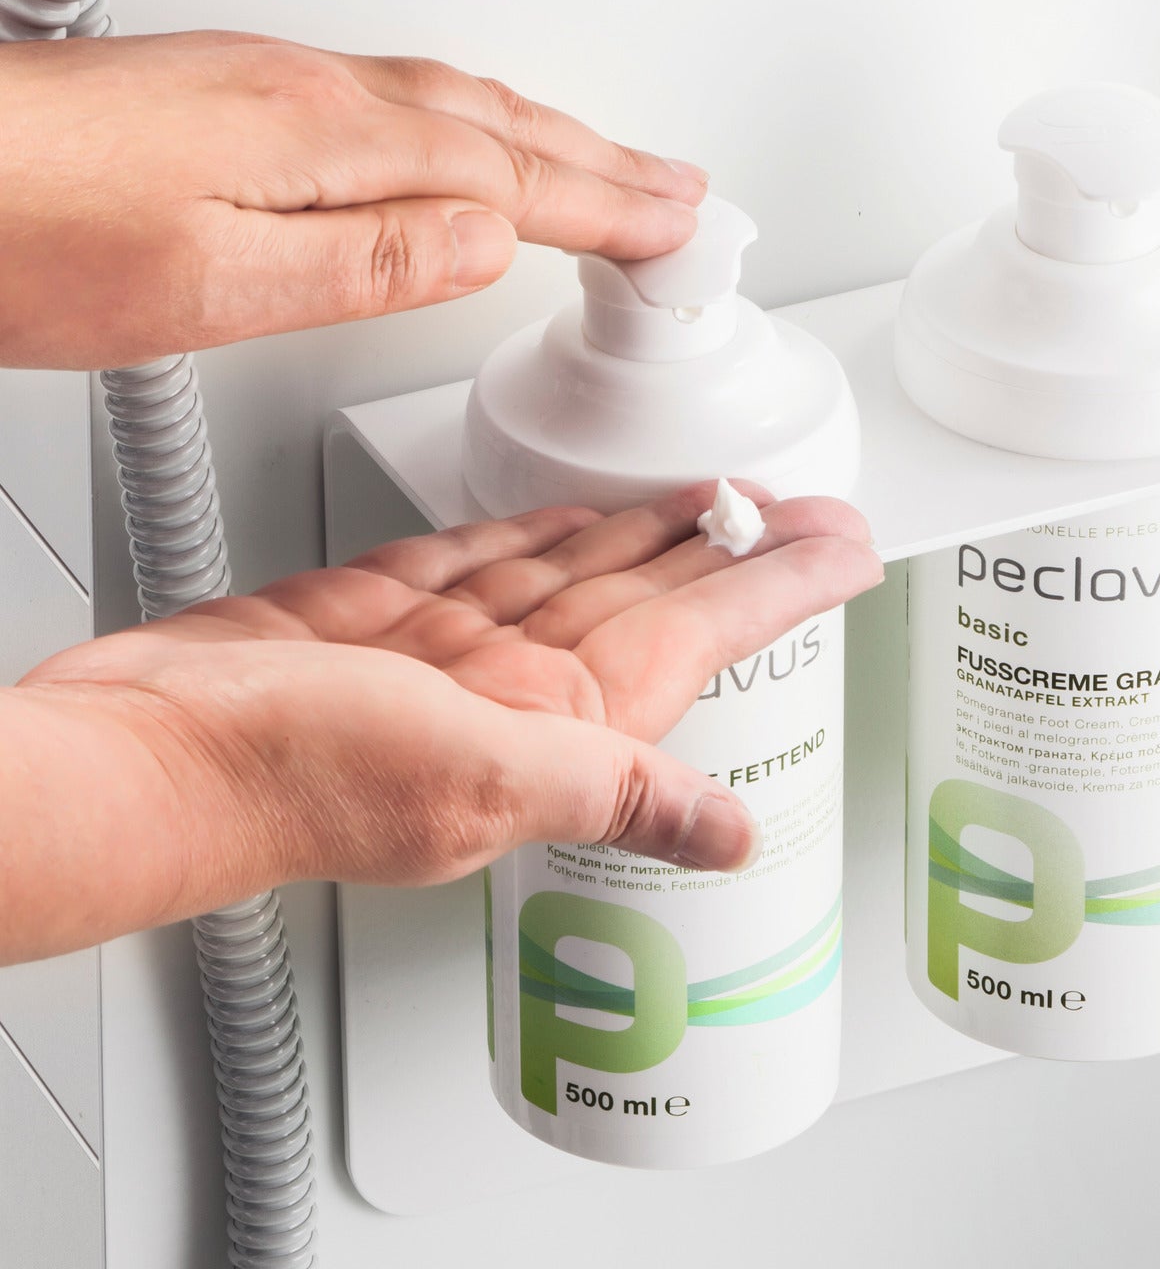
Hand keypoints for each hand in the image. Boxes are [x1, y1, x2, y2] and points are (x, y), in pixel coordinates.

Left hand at [0, 29, 706, 367]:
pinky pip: (393, 97)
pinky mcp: (228, 91)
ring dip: (544, 132)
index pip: (508, 174)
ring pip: (448, 99)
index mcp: (323, 136)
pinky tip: (460, 140)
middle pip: (495, 119)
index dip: (604, 206)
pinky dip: (466, 121)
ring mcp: (266, 80)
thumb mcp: (210, 284)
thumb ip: (364, 262)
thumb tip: (485, 242)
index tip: (676, 229)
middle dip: (602, 158)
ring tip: (605, 162)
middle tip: (679, 191)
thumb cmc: (21, 228)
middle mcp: (306, 88)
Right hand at [3, 485, 881, 961]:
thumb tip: (730, 836)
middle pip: (648, 597)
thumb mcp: (478, 779)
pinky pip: (483, 558)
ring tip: (717, 498)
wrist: (142, 750)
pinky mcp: (377, 613)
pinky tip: (574, 514)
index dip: (776, 588)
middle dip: (734, 551)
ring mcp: (444, 651)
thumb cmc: (284, 778)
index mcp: (551, 726)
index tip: (842, 548)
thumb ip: (612, 790)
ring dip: (650, 533)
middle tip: (806, 508)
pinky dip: (536, 529)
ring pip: (573, 570)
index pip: (696, 637)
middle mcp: (508, 690)